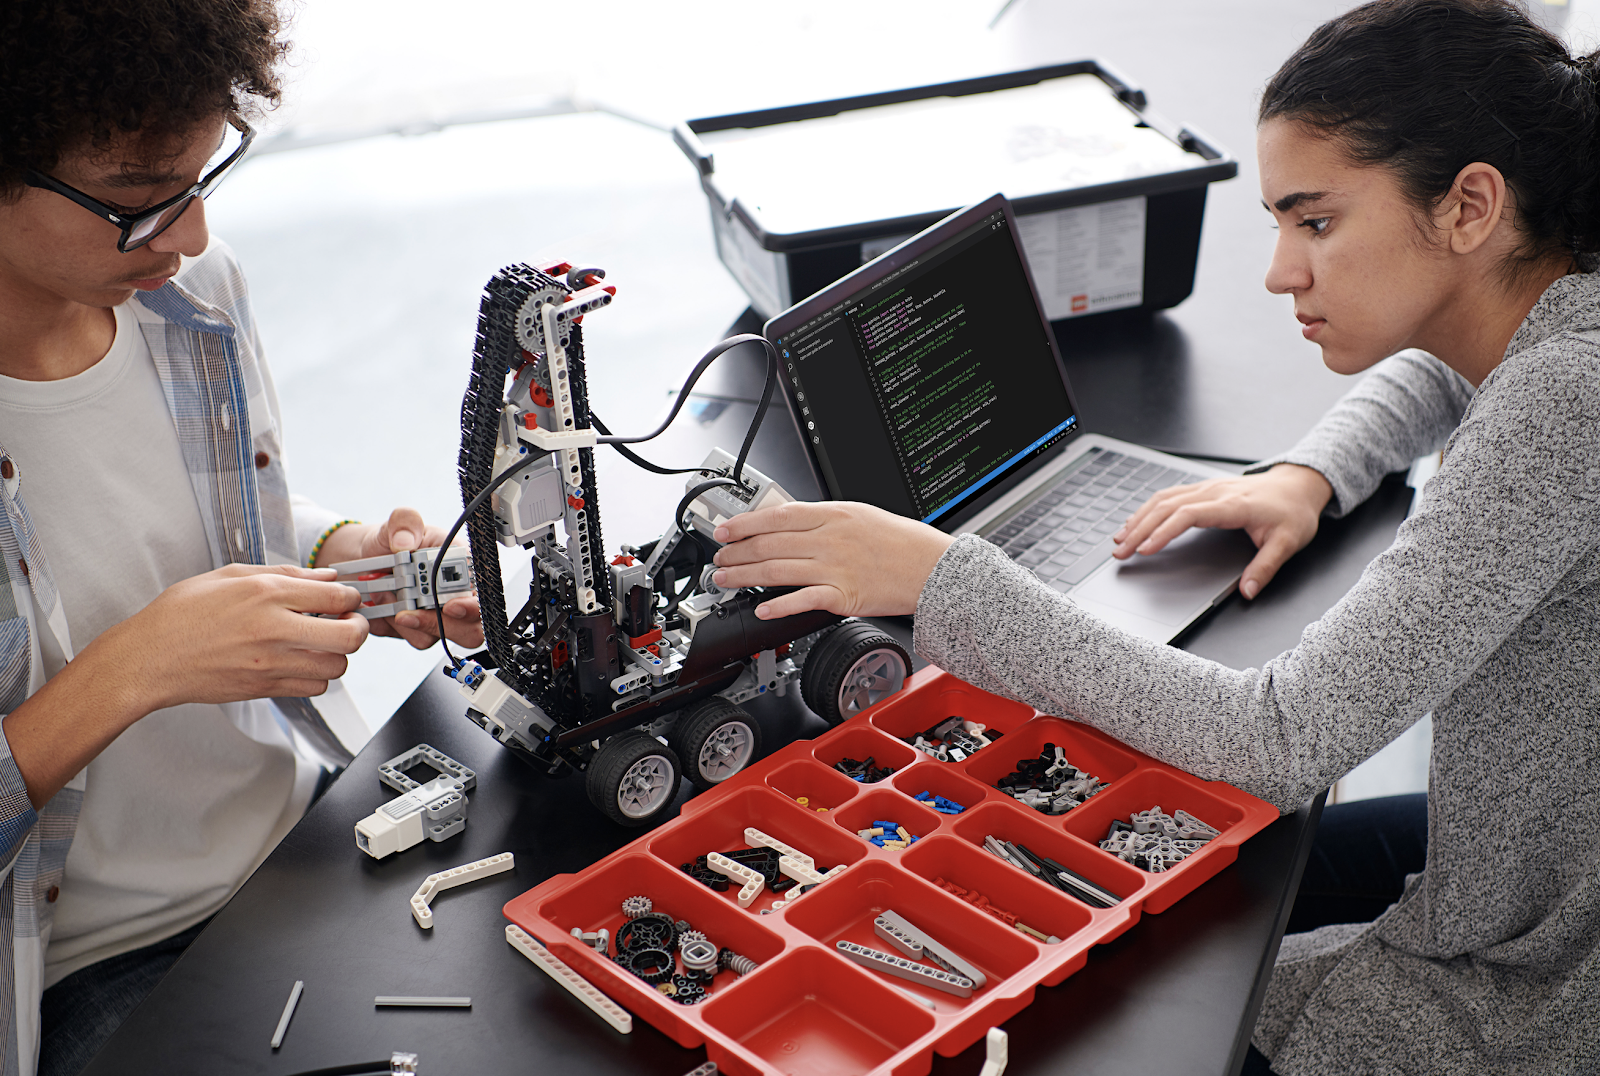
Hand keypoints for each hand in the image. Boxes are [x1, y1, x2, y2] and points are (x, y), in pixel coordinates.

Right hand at [104, 563, 370, 710]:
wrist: (148, 659)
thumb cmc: (181, 615)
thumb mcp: (229, 575)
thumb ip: (284, 574)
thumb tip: (326, 577)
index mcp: (266, 594)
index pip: (338, 596)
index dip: (351, 596)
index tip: (347, 598)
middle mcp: (274, 629)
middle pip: (350, 636)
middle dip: (359, 628)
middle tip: (348, 622)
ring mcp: (271, 663)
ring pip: (337, 667)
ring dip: (337, 654)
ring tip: (321, 643)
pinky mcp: (265, 688)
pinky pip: (314, 688)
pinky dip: (317, 676)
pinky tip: (301, 661)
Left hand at [316, 507, 484, 649]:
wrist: (368, 557)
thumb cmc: (395, 539)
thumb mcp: (400, 521)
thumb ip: (405, 521)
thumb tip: (405, 542)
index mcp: (464, 567)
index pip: (482, 595)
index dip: (473, 606)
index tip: (451, 605)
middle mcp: (456, 596)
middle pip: (470, 629)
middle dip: (441, 625)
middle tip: (409, 613)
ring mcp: (438, 616)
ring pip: (437, 637)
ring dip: (408, 621)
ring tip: (385, 595)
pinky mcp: (418, 630)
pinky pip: (412, 637)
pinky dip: (392, 625)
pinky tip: (380, 605)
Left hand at [710, 501, 953, 618]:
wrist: (932, 568)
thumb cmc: (901, 542)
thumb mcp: (860, 515)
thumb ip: (824, 521)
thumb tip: (790, 525)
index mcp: (833, 515)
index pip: (777, 516)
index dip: (744, 524)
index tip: (724, 530)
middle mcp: (830, 539)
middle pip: (770, 545)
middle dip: (737, 553)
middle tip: (718, 559)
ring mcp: (835, 568)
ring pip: (777, 571)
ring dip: (745, 577)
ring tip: (726, 579)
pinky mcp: (843, 596)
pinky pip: (803, 600)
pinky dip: (779, 606)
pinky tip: (762, 609)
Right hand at [1111, 463, 1332, 598]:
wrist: (1299, 484)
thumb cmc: (1293, 512)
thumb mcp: (1288, 543)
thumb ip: (1265, 568)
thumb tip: (1247, 591)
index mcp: (1232, 505)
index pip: (1188, 515)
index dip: (1164, 532)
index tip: (1146, 550)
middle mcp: (1215, 492)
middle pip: (1166, 507)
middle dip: (1139, 529)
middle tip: (1120, 552)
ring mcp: (1207, 487)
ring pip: (1163, 498)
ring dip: (1138, 518)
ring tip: (1120, 539)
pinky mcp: (1204, 488)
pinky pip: (1169, 495)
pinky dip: (1147, 509)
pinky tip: (1136, 521)